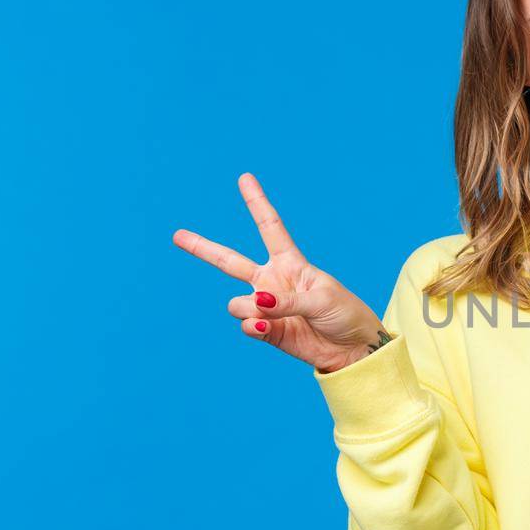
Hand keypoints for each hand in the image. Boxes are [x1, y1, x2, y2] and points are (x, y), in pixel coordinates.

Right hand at [172, 173, 391, 373]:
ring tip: (268, 314)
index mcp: (292, 263)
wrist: (353, 350)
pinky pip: (246, 325)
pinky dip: (252, 325)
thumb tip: (255, 304)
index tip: (244, 178)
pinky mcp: (266, 331)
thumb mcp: (322, 299)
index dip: (257, 204)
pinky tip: (264, 326)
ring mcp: (267, 307)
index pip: (270, 228)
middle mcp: (273, 282)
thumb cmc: (345, 315)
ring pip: (237, 302)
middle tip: (176, 235)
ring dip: (247, 307)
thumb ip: (287, 301)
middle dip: (202, 248)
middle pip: (230, 261)